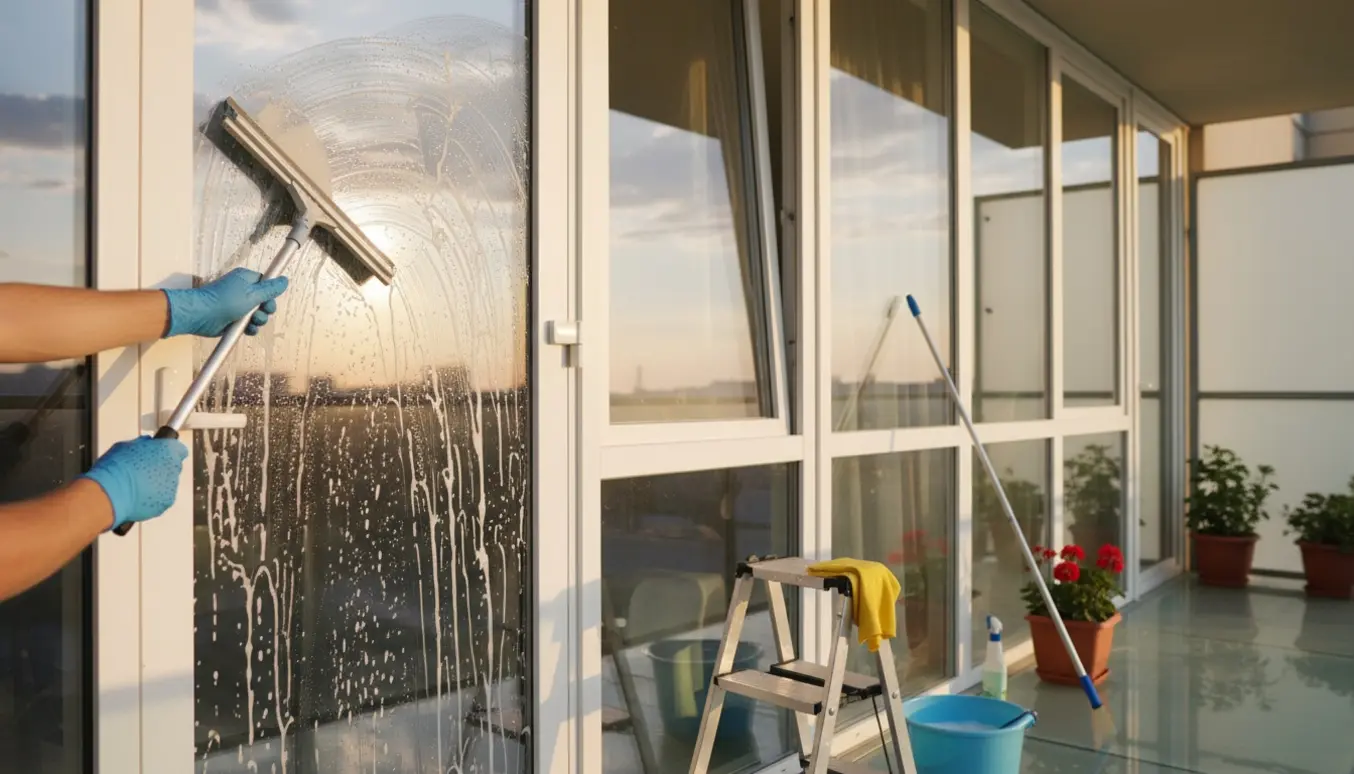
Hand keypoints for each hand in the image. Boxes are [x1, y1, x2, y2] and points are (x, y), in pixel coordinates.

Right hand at [79, 436, 188, 529]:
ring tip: (138, 486)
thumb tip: (146, 443)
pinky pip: (162, 499)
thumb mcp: (126, 446)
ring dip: (158, 484)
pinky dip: (154, 498)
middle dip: (161, 468)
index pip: (180, 449)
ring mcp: (171, 487)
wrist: (110, 493)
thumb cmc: (115, 468)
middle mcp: (173, 468)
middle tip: (144, 471)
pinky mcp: (165, 503)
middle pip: (173, 467)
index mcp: (167, 450)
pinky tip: (139, 496)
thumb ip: (143, 444)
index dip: (169, 452)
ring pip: (168, 484)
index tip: (162, 454)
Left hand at [164, 267, 289, 337]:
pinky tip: (247, 330)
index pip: (266, 284)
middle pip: (264, 301)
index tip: (268, 301)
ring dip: (258, 321)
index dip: (270, 294)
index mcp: (246, 279)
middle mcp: (242, 291)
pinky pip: (249, 324)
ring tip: (251, 322)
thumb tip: (285, 280)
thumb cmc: (225, 301)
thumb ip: (271, 289)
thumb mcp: (253, 294)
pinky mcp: (233, 318)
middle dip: (265, 310)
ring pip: (258, 314)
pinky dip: (250, 328)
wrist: (201, 315)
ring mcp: (237, 305)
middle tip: (260, 313)